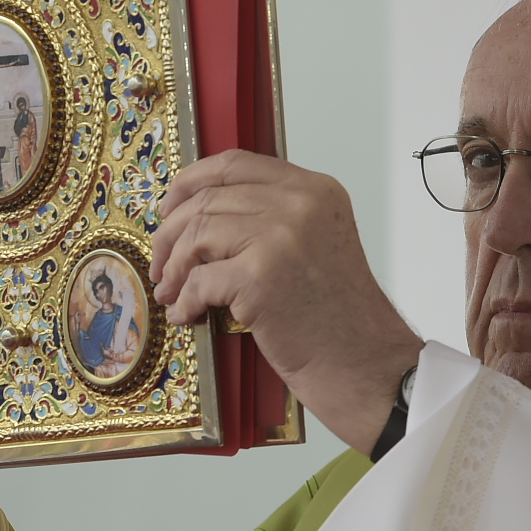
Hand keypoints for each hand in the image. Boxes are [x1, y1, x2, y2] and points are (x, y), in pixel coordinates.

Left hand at [151, 151, 423, 454]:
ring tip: (172, 293)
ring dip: (174, 268)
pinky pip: (199, 280)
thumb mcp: (317, 245)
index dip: (191, 182)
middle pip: (208, 199)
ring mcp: (281, 237)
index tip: (169, 206)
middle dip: (171, 233)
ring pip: (196, 235)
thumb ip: (274, 220)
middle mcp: (300, 204)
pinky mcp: (261, 276)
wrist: (368, 365)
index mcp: (315, 190)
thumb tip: (202, 217)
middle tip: (161, 263)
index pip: (236, 164)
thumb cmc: (340, 319)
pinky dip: (185, 300)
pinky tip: (188, 315)